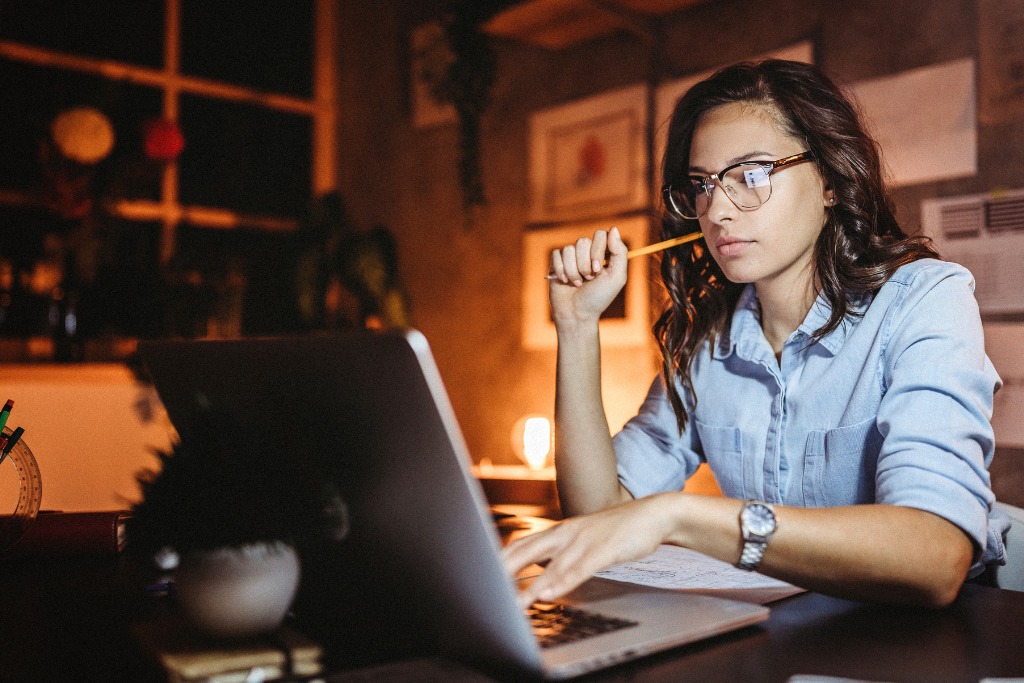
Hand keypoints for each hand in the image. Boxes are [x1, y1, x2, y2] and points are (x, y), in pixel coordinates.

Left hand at [501, 494, 674, 607]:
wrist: (652, 515)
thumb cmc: (616, 531)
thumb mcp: (582, 540)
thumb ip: (561, 553)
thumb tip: (540, 572)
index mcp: (559, 531)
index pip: (521, 545)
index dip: (500, 561)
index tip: (483, 576)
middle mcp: (566, 533)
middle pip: (526, 551)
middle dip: (504, 571)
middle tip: (486, 589)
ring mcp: (584, 540)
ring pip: (551, 565)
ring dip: (531, 586)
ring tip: (515, 603)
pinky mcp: (604, 549)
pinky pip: (578, 568)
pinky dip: (562, 582)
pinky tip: (549, 593)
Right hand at [548, 227, 628, 328]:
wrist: (577, 314)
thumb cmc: (599, 298)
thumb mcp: (617, 277)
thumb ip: (620, 252)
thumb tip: (614, 228)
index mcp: (603, 253)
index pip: (601, 234)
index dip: (598, 250)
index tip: (598, 269)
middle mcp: (587, 252)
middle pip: (583, 241)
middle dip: (585, 264)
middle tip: (588, 279)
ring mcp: (571, 256)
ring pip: (569, 249)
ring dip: (573, 271)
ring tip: (577, 284)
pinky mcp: (556, 262)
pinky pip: (556, 254)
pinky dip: (561, 270)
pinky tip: (565, 281)